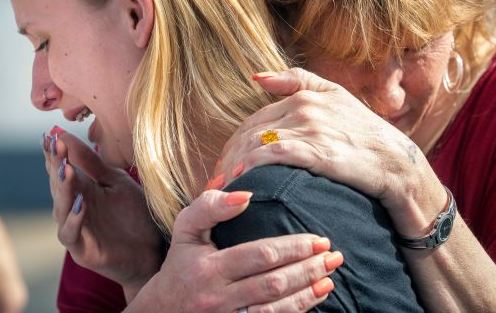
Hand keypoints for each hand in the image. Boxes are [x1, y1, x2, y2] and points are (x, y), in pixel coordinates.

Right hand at [43, 127, 161, 295]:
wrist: (152, 250)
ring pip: (61, 208)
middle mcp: (72, 209)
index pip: (61, 168)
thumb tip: (65, 135)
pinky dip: (74, 219)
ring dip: (63, 189)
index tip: (50, 135)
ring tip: (66, 170)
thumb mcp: (116, 182)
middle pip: (58, 185)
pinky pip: (71, 233)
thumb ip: (93, 163)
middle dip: (56, 165)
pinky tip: (81, 204)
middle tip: (56, 146)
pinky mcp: (82, 250)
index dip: (54, 153)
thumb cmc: (134, 215)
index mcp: (80, 190)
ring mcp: (75, 229)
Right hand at [126, 190, 339, 312]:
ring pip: (276, 310)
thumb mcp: (185, 229)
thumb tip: (245, 193)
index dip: (293, 248)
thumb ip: (209, 206)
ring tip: (330, 277)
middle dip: (308, 269)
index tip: (318, 239)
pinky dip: (297, 310)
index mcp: (209, 268)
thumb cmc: (180, 263)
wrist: (162, 310)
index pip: (260, 256)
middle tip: (333, 256)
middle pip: (273, 284)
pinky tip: (315, 296)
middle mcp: (219, 297)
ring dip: (307, 294)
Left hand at [214, 68, 446, 227]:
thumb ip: (297, 82)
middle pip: (250, 133)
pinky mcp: (317, 150)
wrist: (397, 163)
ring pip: (256, 144)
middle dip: (228, 158)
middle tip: (216, 182)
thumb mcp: (337, 98)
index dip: (234, 144)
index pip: (254, 120)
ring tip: (222, 189)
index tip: (223, 165)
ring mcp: (310, 128)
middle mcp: (304, 108)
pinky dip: (252, 166)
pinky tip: (242, 180)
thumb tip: (256, 77)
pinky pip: (273, 156)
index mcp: (304, 96)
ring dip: (233, 166)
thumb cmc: (366, 135)